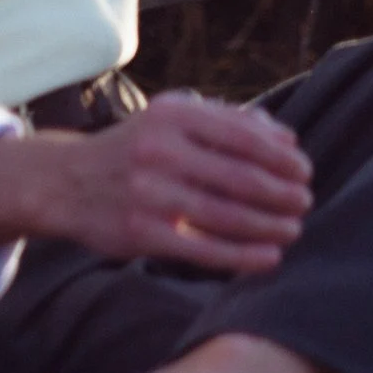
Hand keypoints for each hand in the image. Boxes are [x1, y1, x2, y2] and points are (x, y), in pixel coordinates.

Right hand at [0, 93, 311, 273]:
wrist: (66, 181)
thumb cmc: (137, 148)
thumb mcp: (171, 118)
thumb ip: (226, 121)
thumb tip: (286, 138)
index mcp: (173, 114)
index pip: (243, 134)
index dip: (281, 156)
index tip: (304, 169)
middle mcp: (160, 150)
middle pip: (240, 177)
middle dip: (282, 193)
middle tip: (305, 202)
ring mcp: (149, 194)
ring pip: (226, 215)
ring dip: (269, 226)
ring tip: (294, 230)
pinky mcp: (141, 234)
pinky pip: (203, 249)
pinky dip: (242, 257)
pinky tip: (269, 259)